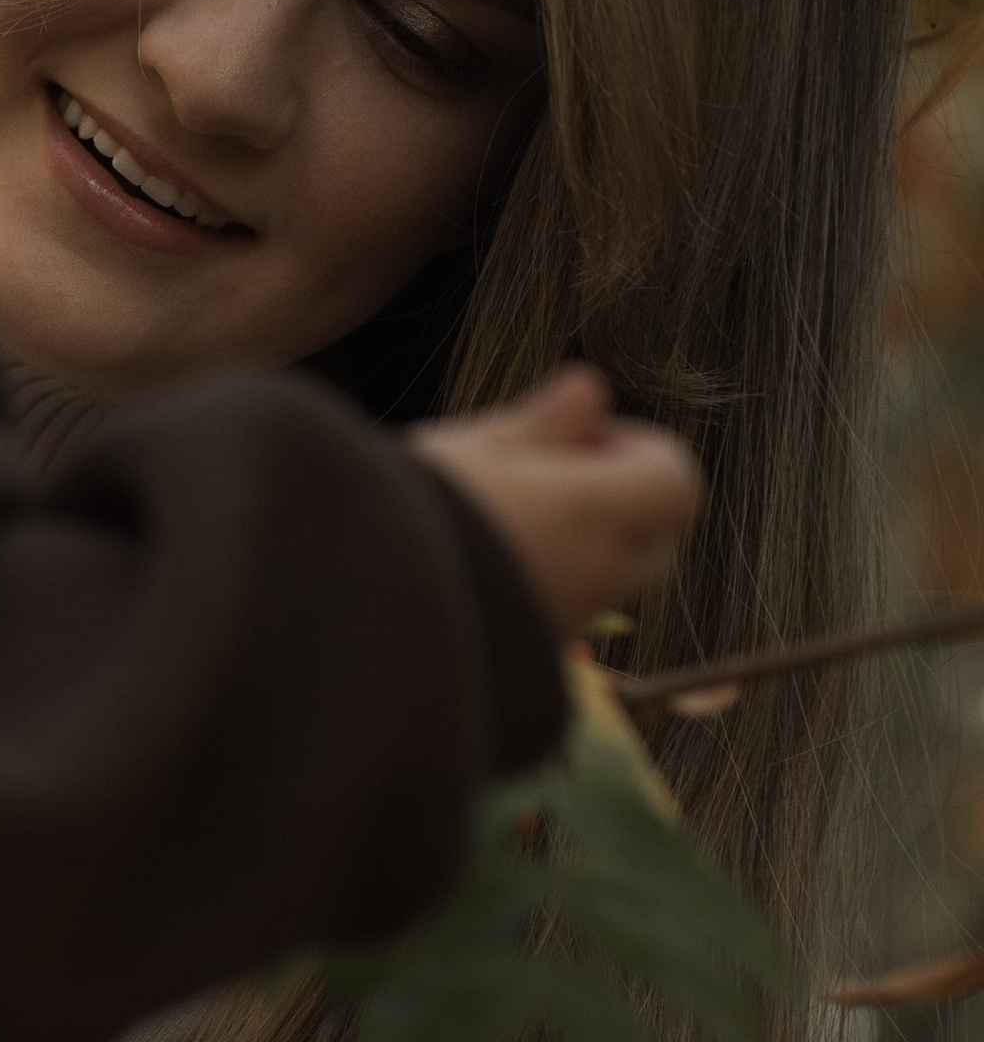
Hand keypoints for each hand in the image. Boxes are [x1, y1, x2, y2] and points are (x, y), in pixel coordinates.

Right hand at [417, 365, 700, 639]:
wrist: (365, 612)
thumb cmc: (421, 513)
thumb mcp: (479, 445)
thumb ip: (547, 419)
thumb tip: (592, 389)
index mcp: (599, 513)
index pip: (676, 478)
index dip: (634, 446)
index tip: (572, 436)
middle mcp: (602, 575)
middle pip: (654, 532)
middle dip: (615, 496)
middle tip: (541, 473)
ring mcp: (574, 620)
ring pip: (613, 572)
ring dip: (580, 537)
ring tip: (501, 513)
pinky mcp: (538, 652)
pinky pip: (571, 603)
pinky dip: (550, 575)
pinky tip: (483, 557)